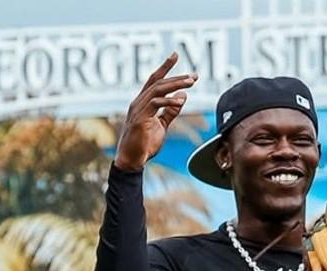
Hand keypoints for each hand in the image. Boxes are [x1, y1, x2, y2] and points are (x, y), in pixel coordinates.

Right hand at [114, 54, 196, 171]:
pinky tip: (180, 101)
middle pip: (157, 81)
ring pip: (157, 89)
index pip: (154, 80)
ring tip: (191, 83)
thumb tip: (183, 96)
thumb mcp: (161, 125)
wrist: (131, 161)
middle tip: (194, 75)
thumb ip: (171, 111)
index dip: (165, 67)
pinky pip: (154, 104)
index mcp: (143, 102)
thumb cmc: (144, 145)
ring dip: (175, 84)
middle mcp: (138, 102)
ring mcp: (137, 109)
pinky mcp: (139, 119)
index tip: (175, 54)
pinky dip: (168, 101)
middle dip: (176, 76)